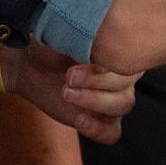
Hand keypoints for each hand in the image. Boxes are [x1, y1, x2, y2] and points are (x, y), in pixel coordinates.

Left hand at [3, 43, 140, 144]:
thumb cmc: (52, 43)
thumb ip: (83, 34)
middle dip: (97, 81)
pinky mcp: (101, 121)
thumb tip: (92, 34)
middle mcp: (125, 75)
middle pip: (127, 82)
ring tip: (67, 93)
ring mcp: (115, 99)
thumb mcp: (65, 31)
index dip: (113, 60)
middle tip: (69, 76)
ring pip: (122, 105)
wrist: (32, 66)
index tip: (89, 55)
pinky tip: (79, 120)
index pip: (134, 57)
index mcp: (123, 50)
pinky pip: (112, 133)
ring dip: (95, 101)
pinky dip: (98, 129)